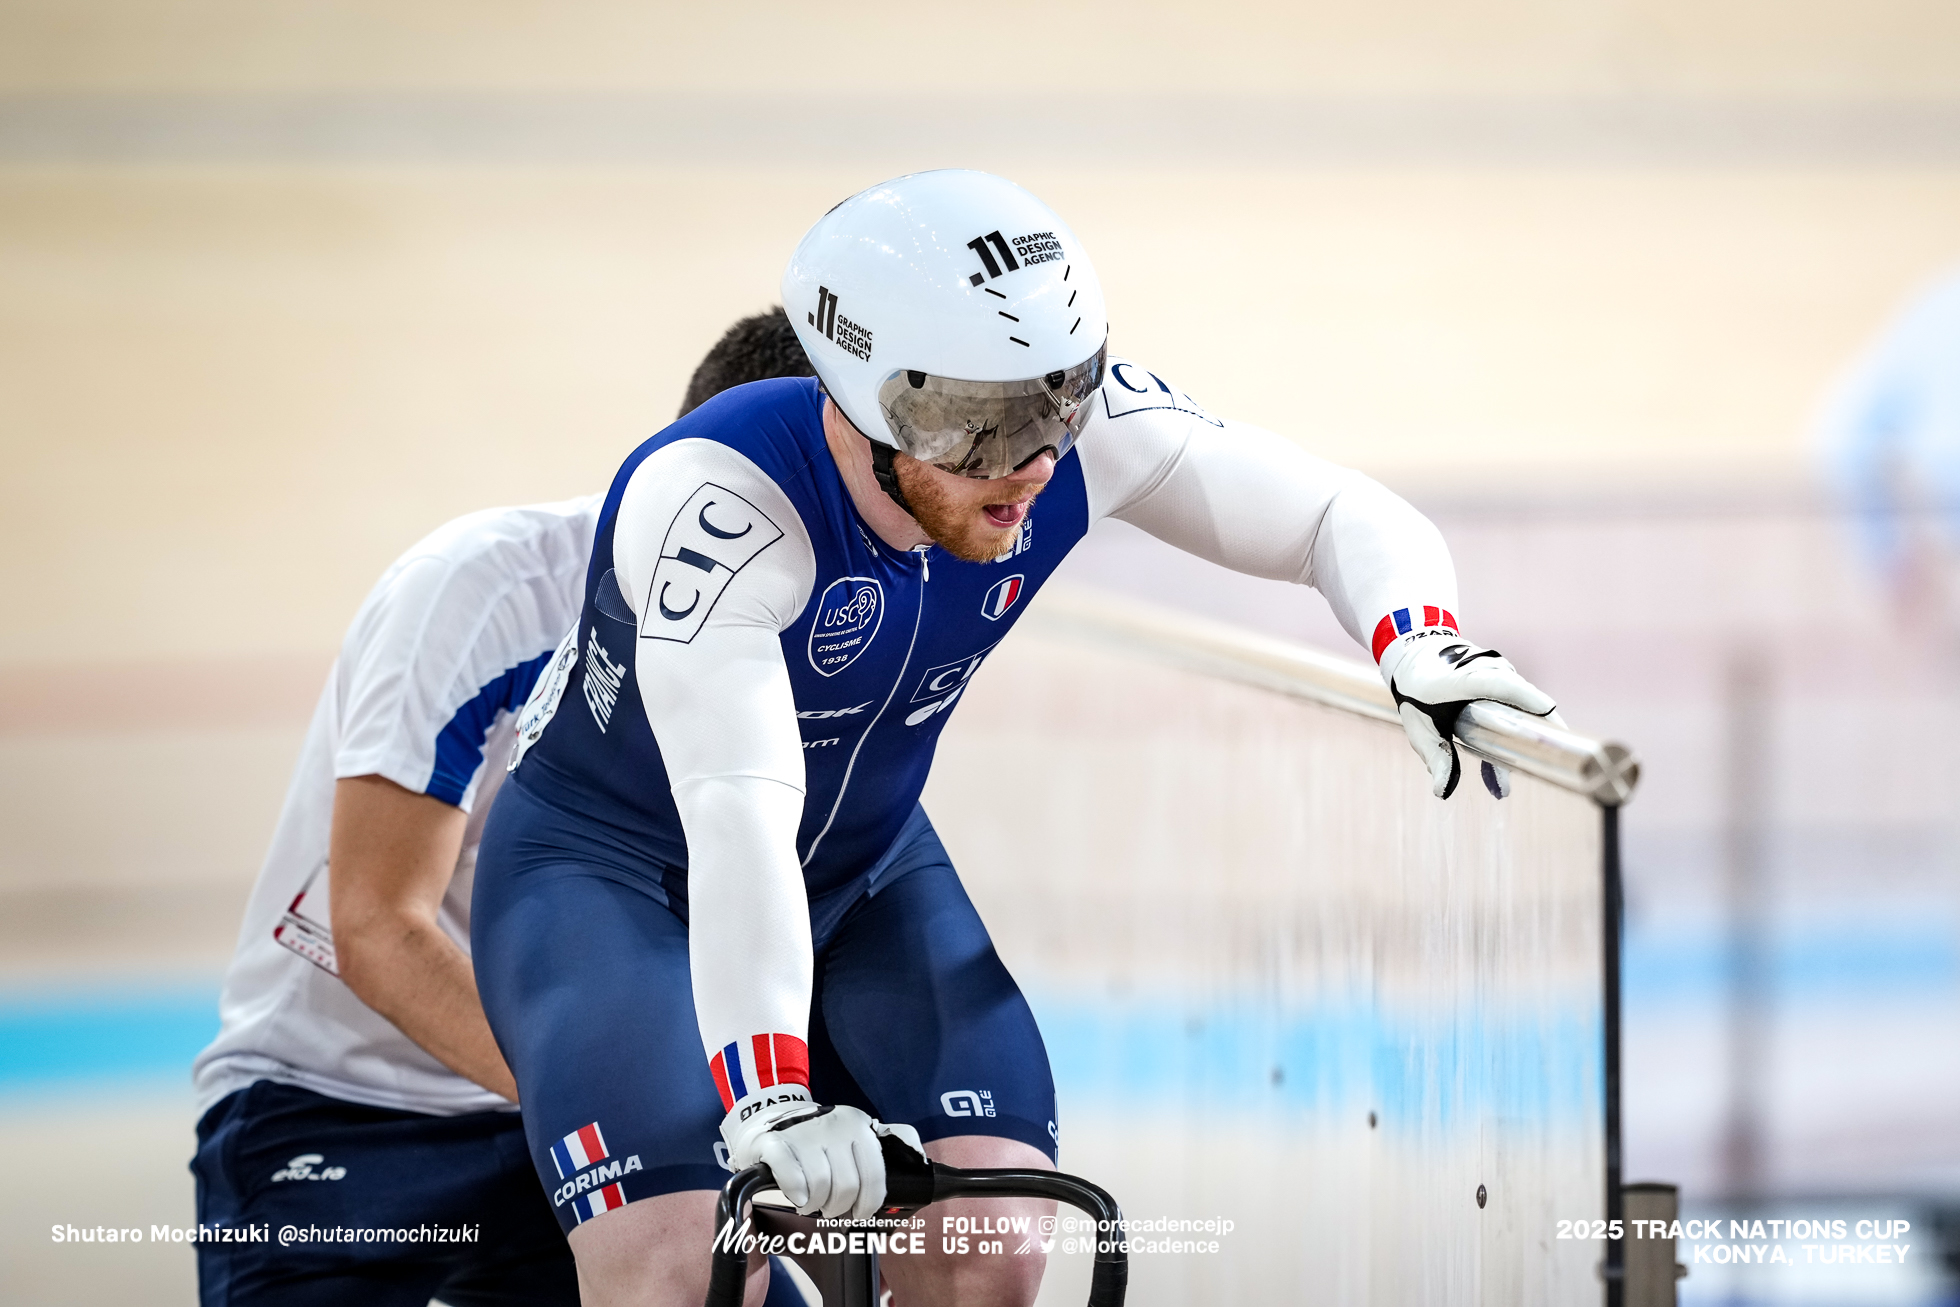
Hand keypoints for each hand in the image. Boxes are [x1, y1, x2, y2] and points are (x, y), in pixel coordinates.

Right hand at [721, 1090, 925, 1219]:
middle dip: (840, 1207)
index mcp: (859, 1127)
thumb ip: (882, 1152)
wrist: (768, 1116)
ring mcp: (805, 1133)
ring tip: (811, 1202)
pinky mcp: (776, 1143)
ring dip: (816, 1204)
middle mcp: (835, 1126)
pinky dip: (796, 1194)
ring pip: (821, 1185)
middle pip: (847, 1185)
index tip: (862, 1212)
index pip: (876, 1172)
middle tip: (831, 1208)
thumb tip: (920, 1166)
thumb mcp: (852, 1136)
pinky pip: (792, 1178)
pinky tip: (796, 1195)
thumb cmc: (818, 1138)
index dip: (870, 1201)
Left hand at [1385, 634, 1557, 798]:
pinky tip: (1513, 753)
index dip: (1528, 700)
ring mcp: (1499, 667)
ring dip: (1530, 731)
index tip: (1551, 721)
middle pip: (1525, 699)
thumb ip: (1435, 755)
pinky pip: (1521, 697)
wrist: (1415, 651)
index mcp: (1462, 679)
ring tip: (1519, 772)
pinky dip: (1523, 721)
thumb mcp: (1418, 726)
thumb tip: (1443, 792)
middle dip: (1539, 732)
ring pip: (1525, 701)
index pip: (1501, 685)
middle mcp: (1487, 667)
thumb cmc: (1415, 690)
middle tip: (1546, 766)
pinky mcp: (1506, 672)